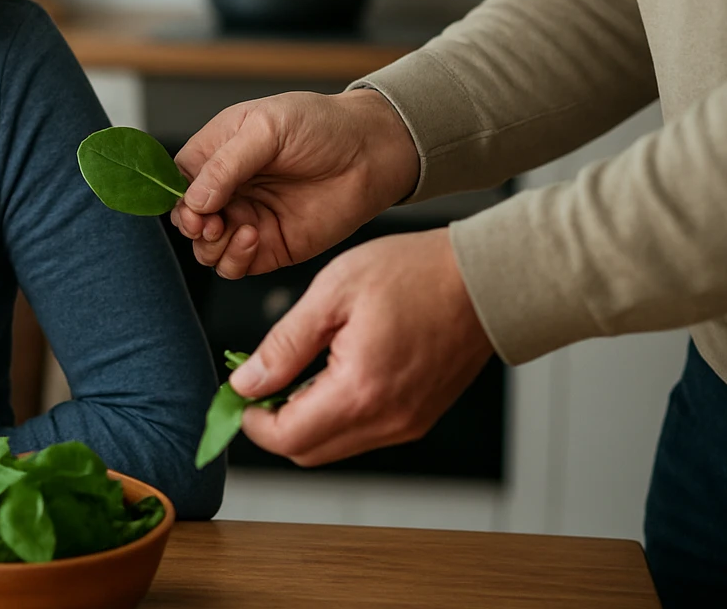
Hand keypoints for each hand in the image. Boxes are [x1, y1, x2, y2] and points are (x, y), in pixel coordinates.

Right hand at [170, 88, 418, 277]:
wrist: (372, 151)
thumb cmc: (321, 126)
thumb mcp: (267, 127)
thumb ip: (226, 164)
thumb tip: (194, 201)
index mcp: (216, 154)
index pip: (175, 182)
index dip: (174, 198)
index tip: (189, 205)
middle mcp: (227, 190)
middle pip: (186, 220)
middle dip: (192, 225)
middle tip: (210, 221)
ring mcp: (246, 219)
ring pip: (205, 248)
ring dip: (210, 245)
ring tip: (234, 228)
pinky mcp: (268, 247)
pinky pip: (234, 265)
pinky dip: (233, 258)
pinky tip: (252, 237)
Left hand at [229, 228, 493, 465]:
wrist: (485, 277)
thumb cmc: (414, 273)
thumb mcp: (332, 294)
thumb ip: (284, 345)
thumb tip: (246, 383)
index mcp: (360, 392)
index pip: (287, 439)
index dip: (252, 421)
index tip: (240, 390)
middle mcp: (387, 420)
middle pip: (308, 452)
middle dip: (275, 423)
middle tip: (263, 379)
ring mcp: (408, 423)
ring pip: (336, 445)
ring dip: (307, 419)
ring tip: (298, 369)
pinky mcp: (421, 416)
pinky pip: (365, 433)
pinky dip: (338, 414)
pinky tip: (333, 372)